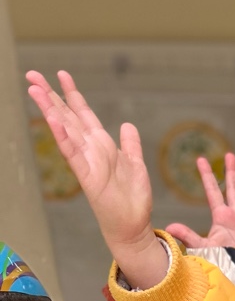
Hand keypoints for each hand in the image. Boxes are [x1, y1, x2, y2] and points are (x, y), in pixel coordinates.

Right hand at [26, 69, 166, 288]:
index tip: (61, 74)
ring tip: (34, 90)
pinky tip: (53, 121)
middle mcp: (91, 150)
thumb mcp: (136, 164)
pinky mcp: (87, 177)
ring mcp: (87, 162)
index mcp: (102, 145)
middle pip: (67, 117)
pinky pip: (72, 154)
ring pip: (65, 130)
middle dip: (50, 95)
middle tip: (31, 74)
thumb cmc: (133, 199)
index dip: (72, 93)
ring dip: (50, 110)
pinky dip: (63, 138)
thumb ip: (130, 144)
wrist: (134, 226)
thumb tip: (127, 125)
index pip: (83, 114)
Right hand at [165, 153, 234, 250]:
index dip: (207, 175)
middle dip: (231, 171)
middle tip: (230, 155)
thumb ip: (188, 236)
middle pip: (234, 188)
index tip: (201, 159)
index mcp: (223, 217)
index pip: (213, 191)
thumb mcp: (204, 249)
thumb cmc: (225, 264)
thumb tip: (168, 228)